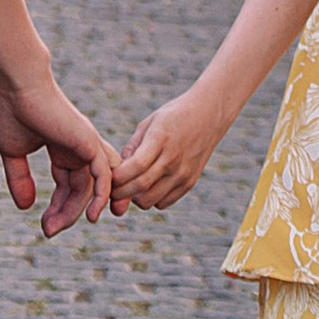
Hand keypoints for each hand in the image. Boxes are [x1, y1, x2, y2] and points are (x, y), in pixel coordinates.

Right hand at [0, 75, 117, 236]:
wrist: (19, 85)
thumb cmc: (13, 111)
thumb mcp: (13, 153)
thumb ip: (20, 179)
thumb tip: (25, 207)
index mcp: (64, 149)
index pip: (67, 185)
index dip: (57, 208)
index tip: (44, 226)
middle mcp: (80, 148)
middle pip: (81, 190)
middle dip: (65, 213)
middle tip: (48, 232)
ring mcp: (87, 145)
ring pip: (92, 187)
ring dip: (79, 210)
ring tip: (59, 228)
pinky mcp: (90, 143)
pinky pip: (104, 176)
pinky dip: (101, 196)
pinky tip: (93, 216)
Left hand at [116, 83, 228, 211]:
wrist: (209, 115)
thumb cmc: (174, 117)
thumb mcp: (149, 123)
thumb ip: (133, 147)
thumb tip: (119, 171)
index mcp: (160, 139)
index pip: (135, 166)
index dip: (118, 176)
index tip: (110, 176)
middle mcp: (173, 158)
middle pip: (141, 186)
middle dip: (121, 192)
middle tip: (113, 190)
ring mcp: (183, 173)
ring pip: (151, 200)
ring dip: (136, 198)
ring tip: (131, 188)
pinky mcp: (190, 182)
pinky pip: (164, 202)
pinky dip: (152, 199)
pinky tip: (149, 187)